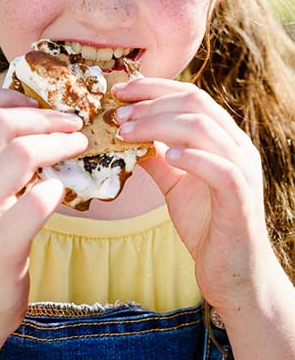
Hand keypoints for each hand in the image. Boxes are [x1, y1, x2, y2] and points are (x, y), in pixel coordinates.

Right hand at [0, 89, 86, 343]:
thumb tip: (33, 121)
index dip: (6, 95)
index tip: (36, 101)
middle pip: (2, 124)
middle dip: (46, 117)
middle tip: (73, 122)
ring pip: (24, 153)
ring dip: (61, 144)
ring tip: (79, 146)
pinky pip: (40, 198)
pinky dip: (59, 188)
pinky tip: (62, 190)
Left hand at [113, 78, 274, 314]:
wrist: (232, 272)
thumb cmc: (205, 223)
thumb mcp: (174, 183)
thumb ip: (156, 157)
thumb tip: (125, 133)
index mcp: (222, 136)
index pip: (190, 95)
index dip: (153, 88)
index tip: (118, 91)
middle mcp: (237, 145)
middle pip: (196, 103)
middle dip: (150, 104)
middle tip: (117, 115)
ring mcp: (243, 170)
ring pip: (204, 129)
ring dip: (160, 125)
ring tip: (127, 133)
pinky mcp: (242, 199)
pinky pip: (222, 170)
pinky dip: (193, 158)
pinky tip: (166, 156)